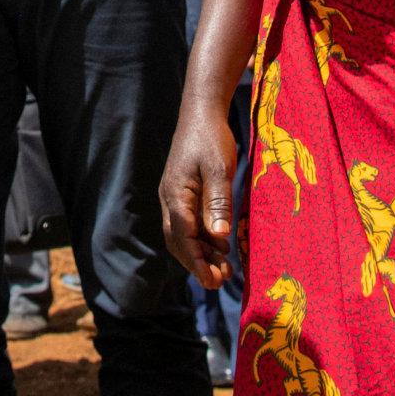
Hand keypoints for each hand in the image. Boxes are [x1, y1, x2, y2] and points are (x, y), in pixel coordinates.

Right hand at [160, 103, 237, 289]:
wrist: (201, 113)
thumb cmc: (211, 138)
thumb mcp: (219, 169)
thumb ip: (218, 202)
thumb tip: (219, 237)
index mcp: (175, 194)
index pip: (182, 236)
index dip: (196, 262)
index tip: (212, 282)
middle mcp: (170, 199)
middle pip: (177, 241)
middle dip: (196, 264)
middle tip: (221, 282)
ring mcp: (174, 197)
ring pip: (182, 235)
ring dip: (200, 255)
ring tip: (224, 270)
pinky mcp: (183, 195)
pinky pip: (188, 225)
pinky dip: (202, 241)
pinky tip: (220, 247)